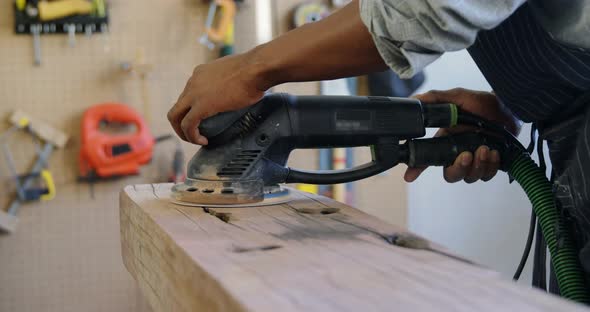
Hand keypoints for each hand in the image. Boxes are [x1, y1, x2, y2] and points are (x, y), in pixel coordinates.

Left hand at [167, 51, 271, 144]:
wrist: (256, 68)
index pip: (188, 93)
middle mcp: (193, 81)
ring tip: (197, 140)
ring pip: (175, 116)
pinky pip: (188, 125)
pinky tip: (203, 141)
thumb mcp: (234, 75)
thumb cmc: (254, 70)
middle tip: (195, 133)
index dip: (193, 109)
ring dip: (183, 132)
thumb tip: (238, 92)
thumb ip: (229, 83)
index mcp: (201, 73)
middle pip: (177, 106)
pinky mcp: (201, 105)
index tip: (205, 119)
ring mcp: (194, 93)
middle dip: (182, 123)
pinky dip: (192, 136)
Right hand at [404, 88, 520, 183]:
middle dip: (458, 169)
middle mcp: (458, 153)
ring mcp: (475, 160)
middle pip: (450, 175)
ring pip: (469, 177)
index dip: (416, 168)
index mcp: (446, 140)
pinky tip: (495, 152)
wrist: (510, 107)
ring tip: (485, 148)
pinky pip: (486, 176)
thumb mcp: (457, 97)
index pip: (427, 158)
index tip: (409, 176)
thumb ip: (435, 99)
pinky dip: (490, 166)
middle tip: (466, 155)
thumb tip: (414, 100)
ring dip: (477, 165)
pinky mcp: (491, 164)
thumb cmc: (483, 103)